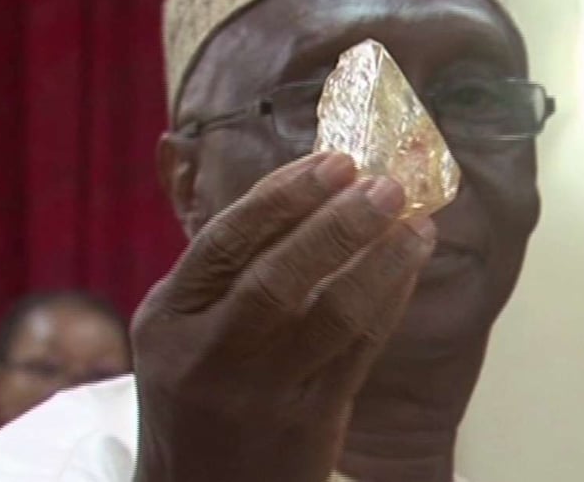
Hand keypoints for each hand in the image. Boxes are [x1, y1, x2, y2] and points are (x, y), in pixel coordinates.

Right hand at [131, 153, 436, 481]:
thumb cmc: (198, 393)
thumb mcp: (184, 330)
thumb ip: (228, 271)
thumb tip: (309, 192)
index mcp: (169, 317)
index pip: (225, 241)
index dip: (284, 195)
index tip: (334, 160)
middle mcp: (207, 354)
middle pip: (277, 277)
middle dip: (338, 224)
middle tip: (385, 185)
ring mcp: (258, 393)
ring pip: (331, 315)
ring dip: (380, 262)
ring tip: (414, 224)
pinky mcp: (307, 424)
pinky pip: (359, 350)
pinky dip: (389, 302)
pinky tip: (408, 269)